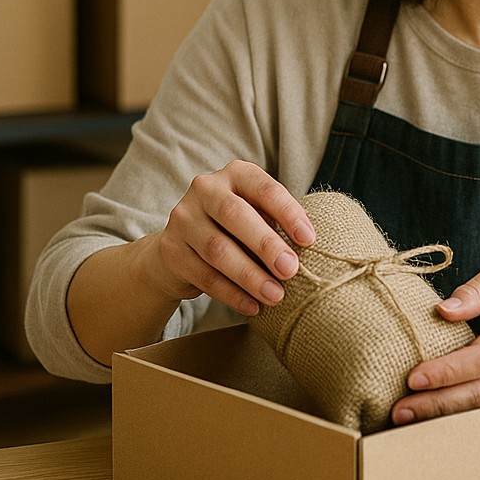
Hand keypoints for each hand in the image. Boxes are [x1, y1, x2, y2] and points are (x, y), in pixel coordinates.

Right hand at [144, 160, 314, 316]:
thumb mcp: (258, 214)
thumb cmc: (237, 227)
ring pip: (217, 249)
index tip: (309, 239)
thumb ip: (278, 223)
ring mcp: (183, 218)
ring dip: (250, 276)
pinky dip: (232, 294)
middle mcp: (205, 189)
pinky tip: (253, 306)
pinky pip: (204, 276)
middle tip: (291, 270)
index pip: (265, 189)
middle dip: (266, 244)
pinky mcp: (171, 249)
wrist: (183, 244)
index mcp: (236, 174)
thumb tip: (308, 248)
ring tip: (275, 296)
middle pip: (235, 215)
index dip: (288, 213)